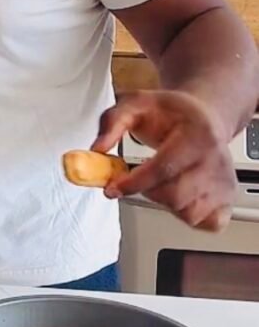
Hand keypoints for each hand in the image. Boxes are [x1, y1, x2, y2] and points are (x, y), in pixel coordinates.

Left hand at [92, 90, 236, 231]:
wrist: (204, 115)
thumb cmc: (170, 112)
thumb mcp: (136, 104)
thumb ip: (112, 122)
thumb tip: (98, 149)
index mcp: (197, 135)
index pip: (163, 168)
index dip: (133, 183)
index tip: (113, 188)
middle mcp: (217, 159)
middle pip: (174, 196)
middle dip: (147, 191)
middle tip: (138, 179)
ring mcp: (225, 181)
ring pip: (188, 213)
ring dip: (165, 203)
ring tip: (161, 182)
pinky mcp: (228, 198)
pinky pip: (206, 223)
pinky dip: (188, 215)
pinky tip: (179, 196)